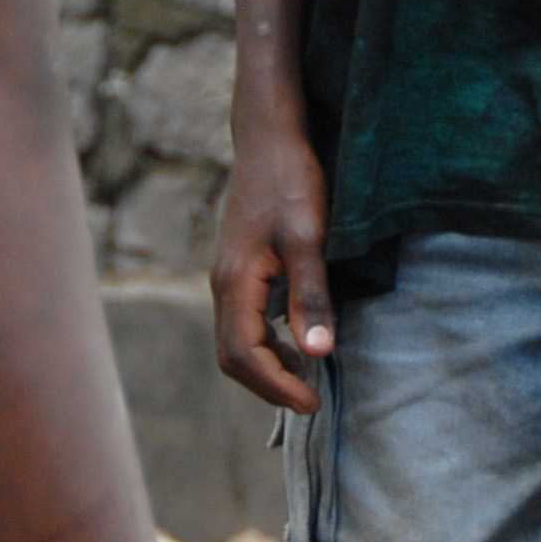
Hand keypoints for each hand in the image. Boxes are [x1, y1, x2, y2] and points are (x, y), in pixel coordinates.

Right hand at [213, 120, 335, 412]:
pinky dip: (265, 344)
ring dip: (266, 366)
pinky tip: (295, 340)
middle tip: (309, 399)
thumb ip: (311, 296)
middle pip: (232, 356)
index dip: (276, 386)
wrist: (269, 139)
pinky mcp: (239, 269)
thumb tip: (317, 352)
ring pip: (235, 340)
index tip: (311, 402)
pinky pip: (243, 321)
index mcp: (234, 283)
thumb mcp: (309, 238)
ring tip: (306, 377)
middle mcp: (223, 285)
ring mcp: (227, 277)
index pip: (243, 355)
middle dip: (268, 384)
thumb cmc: (289, 182)